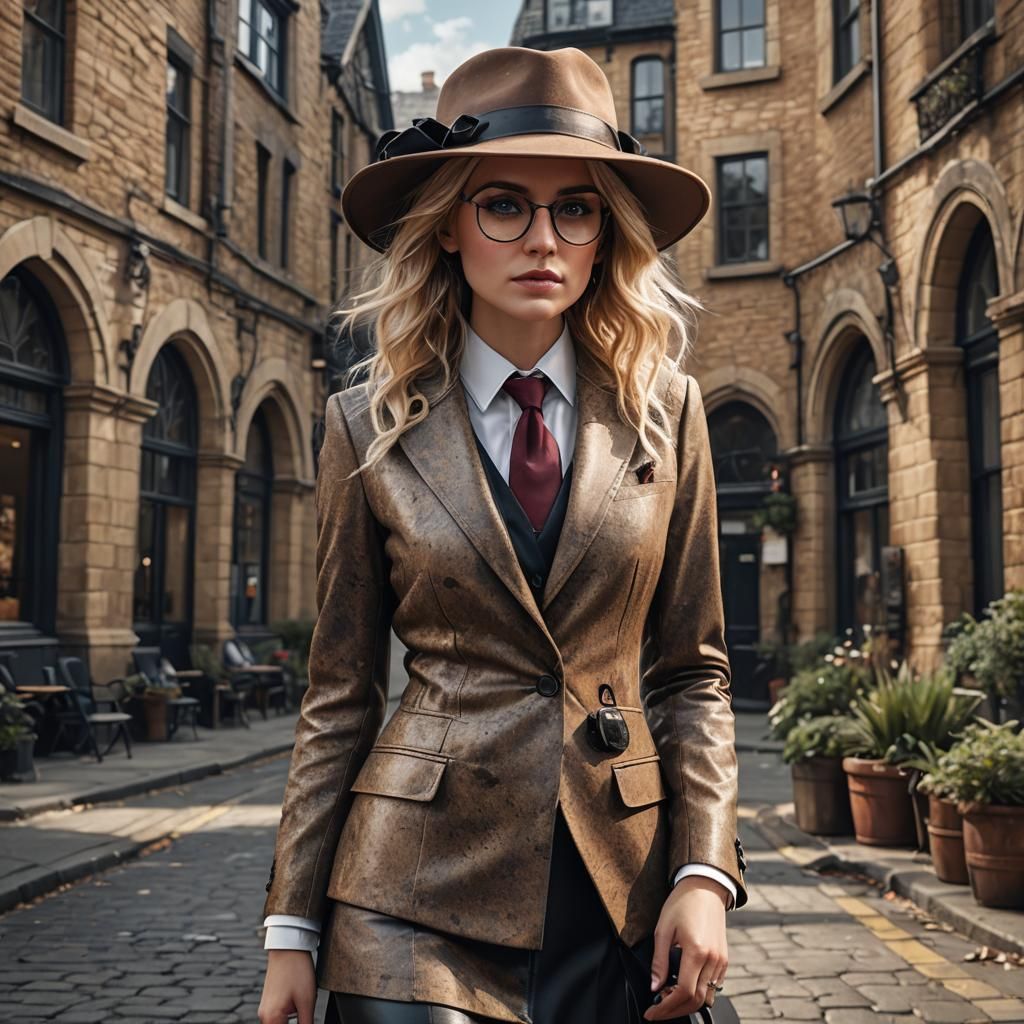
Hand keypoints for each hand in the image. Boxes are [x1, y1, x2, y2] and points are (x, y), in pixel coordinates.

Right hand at [258, 949, 316, 1023]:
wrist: (288, 948)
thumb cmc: (297, 970)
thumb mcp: (307, 1001)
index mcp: (272, 1019)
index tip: (308, 1022)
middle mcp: (264, 1016)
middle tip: (306, 1015)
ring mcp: (265, 1009)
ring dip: (291, 1022)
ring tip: (303, 1009)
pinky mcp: (268, 1002)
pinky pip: (278, 1018)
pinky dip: (287, 1018)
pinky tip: (298, 1007)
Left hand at [643, 876, 728, 1020]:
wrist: (705, 887)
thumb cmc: (682, 903)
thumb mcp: (663, 929)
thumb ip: (659, 960)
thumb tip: (654, 987)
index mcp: (697, 951)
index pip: (682, 992)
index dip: (665, 1007)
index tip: (652, 1012)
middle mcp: (712, 960)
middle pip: (696, 1000)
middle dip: (675, 1010)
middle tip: (658, 1011)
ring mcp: (721, 961)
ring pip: (707, 996)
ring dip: (687, 1004)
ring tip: (668, 998)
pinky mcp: (724, 959)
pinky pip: (714, 986)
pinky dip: (699, 993)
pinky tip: (683, 987)